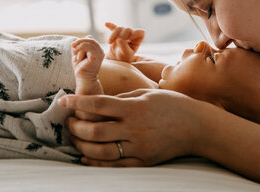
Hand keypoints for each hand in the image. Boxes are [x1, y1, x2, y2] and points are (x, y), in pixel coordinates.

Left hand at [58, 89, 208, 165]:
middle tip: (68, 122)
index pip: (98, 104)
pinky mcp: (143, 162)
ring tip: (75, 139)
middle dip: (76, 127)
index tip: (63, 100)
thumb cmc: (171, 104)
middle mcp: (134, 128)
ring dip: (82, 146)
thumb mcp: (146, 94)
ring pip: (101, 152)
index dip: (77, 102)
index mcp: (134, 108)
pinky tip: (86, 158)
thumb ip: (121, 99)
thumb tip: (97, 103)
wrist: (197, 126)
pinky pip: (115, 166)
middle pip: (95, 130)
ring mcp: (138, 147)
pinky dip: (97, 163)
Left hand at [71, 36, 104, 80]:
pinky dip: (80, 51)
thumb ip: (79, 46)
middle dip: (79, 41)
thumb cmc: (81, 68)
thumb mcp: (78, 54)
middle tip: (72, 46)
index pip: (90, 39)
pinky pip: (88, 47)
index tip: (73, 46)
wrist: (83, 79)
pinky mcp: (96, 57)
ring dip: (79, 47)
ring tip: (76, 55)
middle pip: (90, 39)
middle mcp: (100, 51)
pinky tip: (79, 58)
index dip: (81, 40)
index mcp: (97, 50)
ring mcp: (99, 54)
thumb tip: (80, 38)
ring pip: (89, 42)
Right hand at [104, 22, 144, 62]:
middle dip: (122, 35)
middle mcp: (131, 35)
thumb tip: (119, 39)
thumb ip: (124, 47)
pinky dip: (110, 26)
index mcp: (137, 40)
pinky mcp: (116, 33)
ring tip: (109, 42)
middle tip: (117, 42)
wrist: (114, 59)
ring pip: (119, 28)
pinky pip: (113, 27)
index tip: (130, 37)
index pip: (141, 32)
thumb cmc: (123, 57)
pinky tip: (106, 24)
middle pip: (128, 29)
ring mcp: (123, 33)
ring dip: (113, 34)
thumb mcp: (126, 55)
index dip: (136, 33)